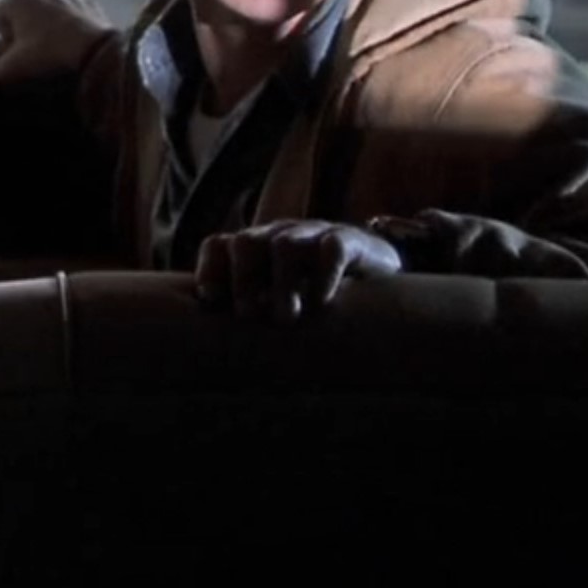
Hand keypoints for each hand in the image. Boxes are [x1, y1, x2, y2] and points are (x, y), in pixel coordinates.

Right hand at [0, 0, 112, 90]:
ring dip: (46, 27)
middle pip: (21, 13)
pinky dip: (69, 26)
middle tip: (33, 54)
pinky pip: (70, 14)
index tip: (16, 53)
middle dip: (23, 30)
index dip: (3, 38)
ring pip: (46, 12)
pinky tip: (73, 44)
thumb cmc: (48, 54)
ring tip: (54, 50)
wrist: (95, 52)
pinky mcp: (87, 3)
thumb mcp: (13, 68)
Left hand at [194, 220, 402, 321]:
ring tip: (286, 319)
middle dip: (242, 280)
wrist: (377, 274)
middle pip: (245, 242)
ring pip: (284, 244)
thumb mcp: (276, 301)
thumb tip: (213, 351)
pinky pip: (332, 248)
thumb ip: (249, 313)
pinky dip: (324, 276)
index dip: (209, 270)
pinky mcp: (350, 241)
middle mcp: (278, 238)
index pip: (218, 246)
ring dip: (280, 284)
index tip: (210, 300)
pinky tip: (321, 304)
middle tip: (250, 315)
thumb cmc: (314, 296)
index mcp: (255, 251)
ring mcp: (313, 237)